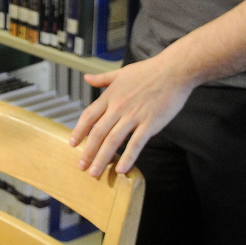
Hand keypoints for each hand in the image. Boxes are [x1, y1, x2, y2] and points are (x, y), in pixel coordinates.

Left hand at [69, 56, 195, 175]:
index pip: (89, 116)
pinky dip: (128, 157)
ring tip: (95, 173)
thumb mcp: (120, 73)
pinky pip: (136, 144)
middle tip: (81, 166)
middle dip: (88, 152)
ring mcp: (134, 116)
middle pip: (98, 133)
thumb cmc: (148, 71)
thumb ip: (102, 79)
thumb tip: (86, 78)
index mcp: (110, 96)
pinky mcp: (150, 124)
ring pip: (113, 141)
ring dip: (102, 159)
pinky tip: (121, 170)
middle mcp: (118, 108)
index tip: (72, 143)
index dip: (79, 131)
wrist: (173, 71)